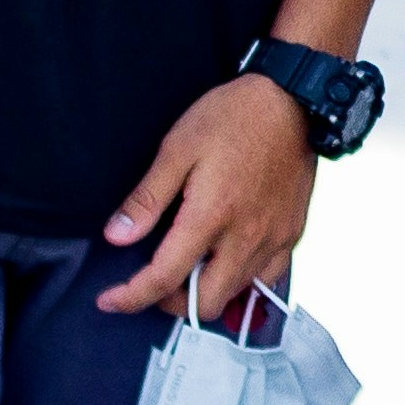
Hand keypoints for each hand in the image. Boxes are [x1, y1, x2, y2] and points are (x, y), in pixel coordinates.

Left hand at [97, 72, 318, 323]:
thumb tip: (116, 237)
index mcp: (210, 216)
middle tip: (154, 281)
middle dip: (170, 302)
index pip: (164, 278)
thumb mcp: (178, 147)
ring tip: (189, 269)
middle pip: (203, 304)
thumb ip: (147, 198)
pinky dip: (241, 282)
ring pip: (235, 295)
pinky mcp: (292, 234)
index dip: (131, 297)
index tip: (110, 300)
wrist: (294, 100)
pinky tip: (227, 261)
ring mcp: (273, 239)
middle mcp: (244, 237)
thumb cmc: (234, 116)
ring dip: (205, 293)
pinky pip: (266, 280)